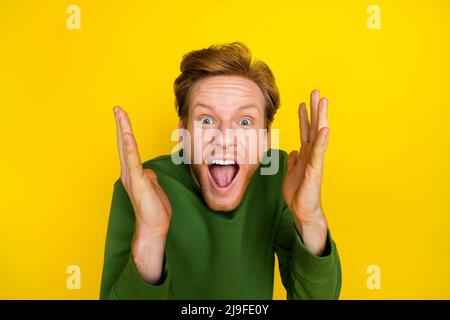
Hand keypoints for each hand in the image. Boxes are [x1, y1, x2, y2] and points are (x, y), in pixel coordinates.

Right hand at [113, 106, 171, 282]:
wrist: (154, 227)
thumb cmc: (154, 209)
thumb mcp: (153, 187)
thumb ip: (148, 176)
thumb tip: (148, 171)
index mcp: (133, 172)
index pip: (128, 146)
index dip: (125, 130)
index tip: (122, 116)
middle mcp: (129, 172)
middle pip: (124, 143)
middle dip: (121, 124)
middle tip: (117, 108)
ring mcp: (132, 176)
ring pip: (127, 148)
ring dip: (123, 129)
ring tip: (119, 113)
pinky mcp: (138, 182)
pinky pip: (133, 162)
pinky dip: (130, 148)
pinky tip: (127, 135)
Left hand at [282, 90, 328, 254]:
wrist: (302, 210)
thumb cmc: (298, 193)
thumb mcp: (291, 172)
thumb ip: (294, 160)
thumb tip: (294, 150)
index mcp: (306, 154)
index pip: (306, 131)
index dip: (305, 117)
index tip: (304, 102)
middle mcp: (312, 154)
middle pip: (314, 127)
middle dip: (315, 110)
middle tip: (316, 92)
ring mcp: (315, 161)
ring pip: (318, 135)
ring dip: (320, 117)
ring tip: (322, 101)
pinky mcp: (315, 170)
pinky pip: (319, 153)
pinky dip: (322, 140)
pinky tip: (325, 129)